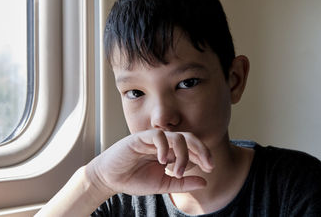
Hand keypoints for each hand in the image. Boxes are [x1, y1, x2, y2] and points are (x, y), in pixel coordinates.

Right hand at [86, 130, 214, 197]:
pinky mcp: (140, 138)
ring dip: (182, 155)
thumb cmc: (134, 180)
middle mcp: (164, 143)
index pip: (192, 147)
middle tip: (208, 165)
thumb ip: (183, 183)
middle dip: (201, 149)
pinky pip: (159, 136)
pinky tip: (163, 161)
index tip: (210, 168)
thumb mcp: (163, 184)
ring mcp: (153, 139)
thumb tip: (205, 182)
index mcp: (171, 152)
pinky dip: (165, 147)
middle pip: (189, 138)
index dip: (203, 155)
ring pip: (177, 137)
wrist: (110, 179)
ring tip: (178, 172)